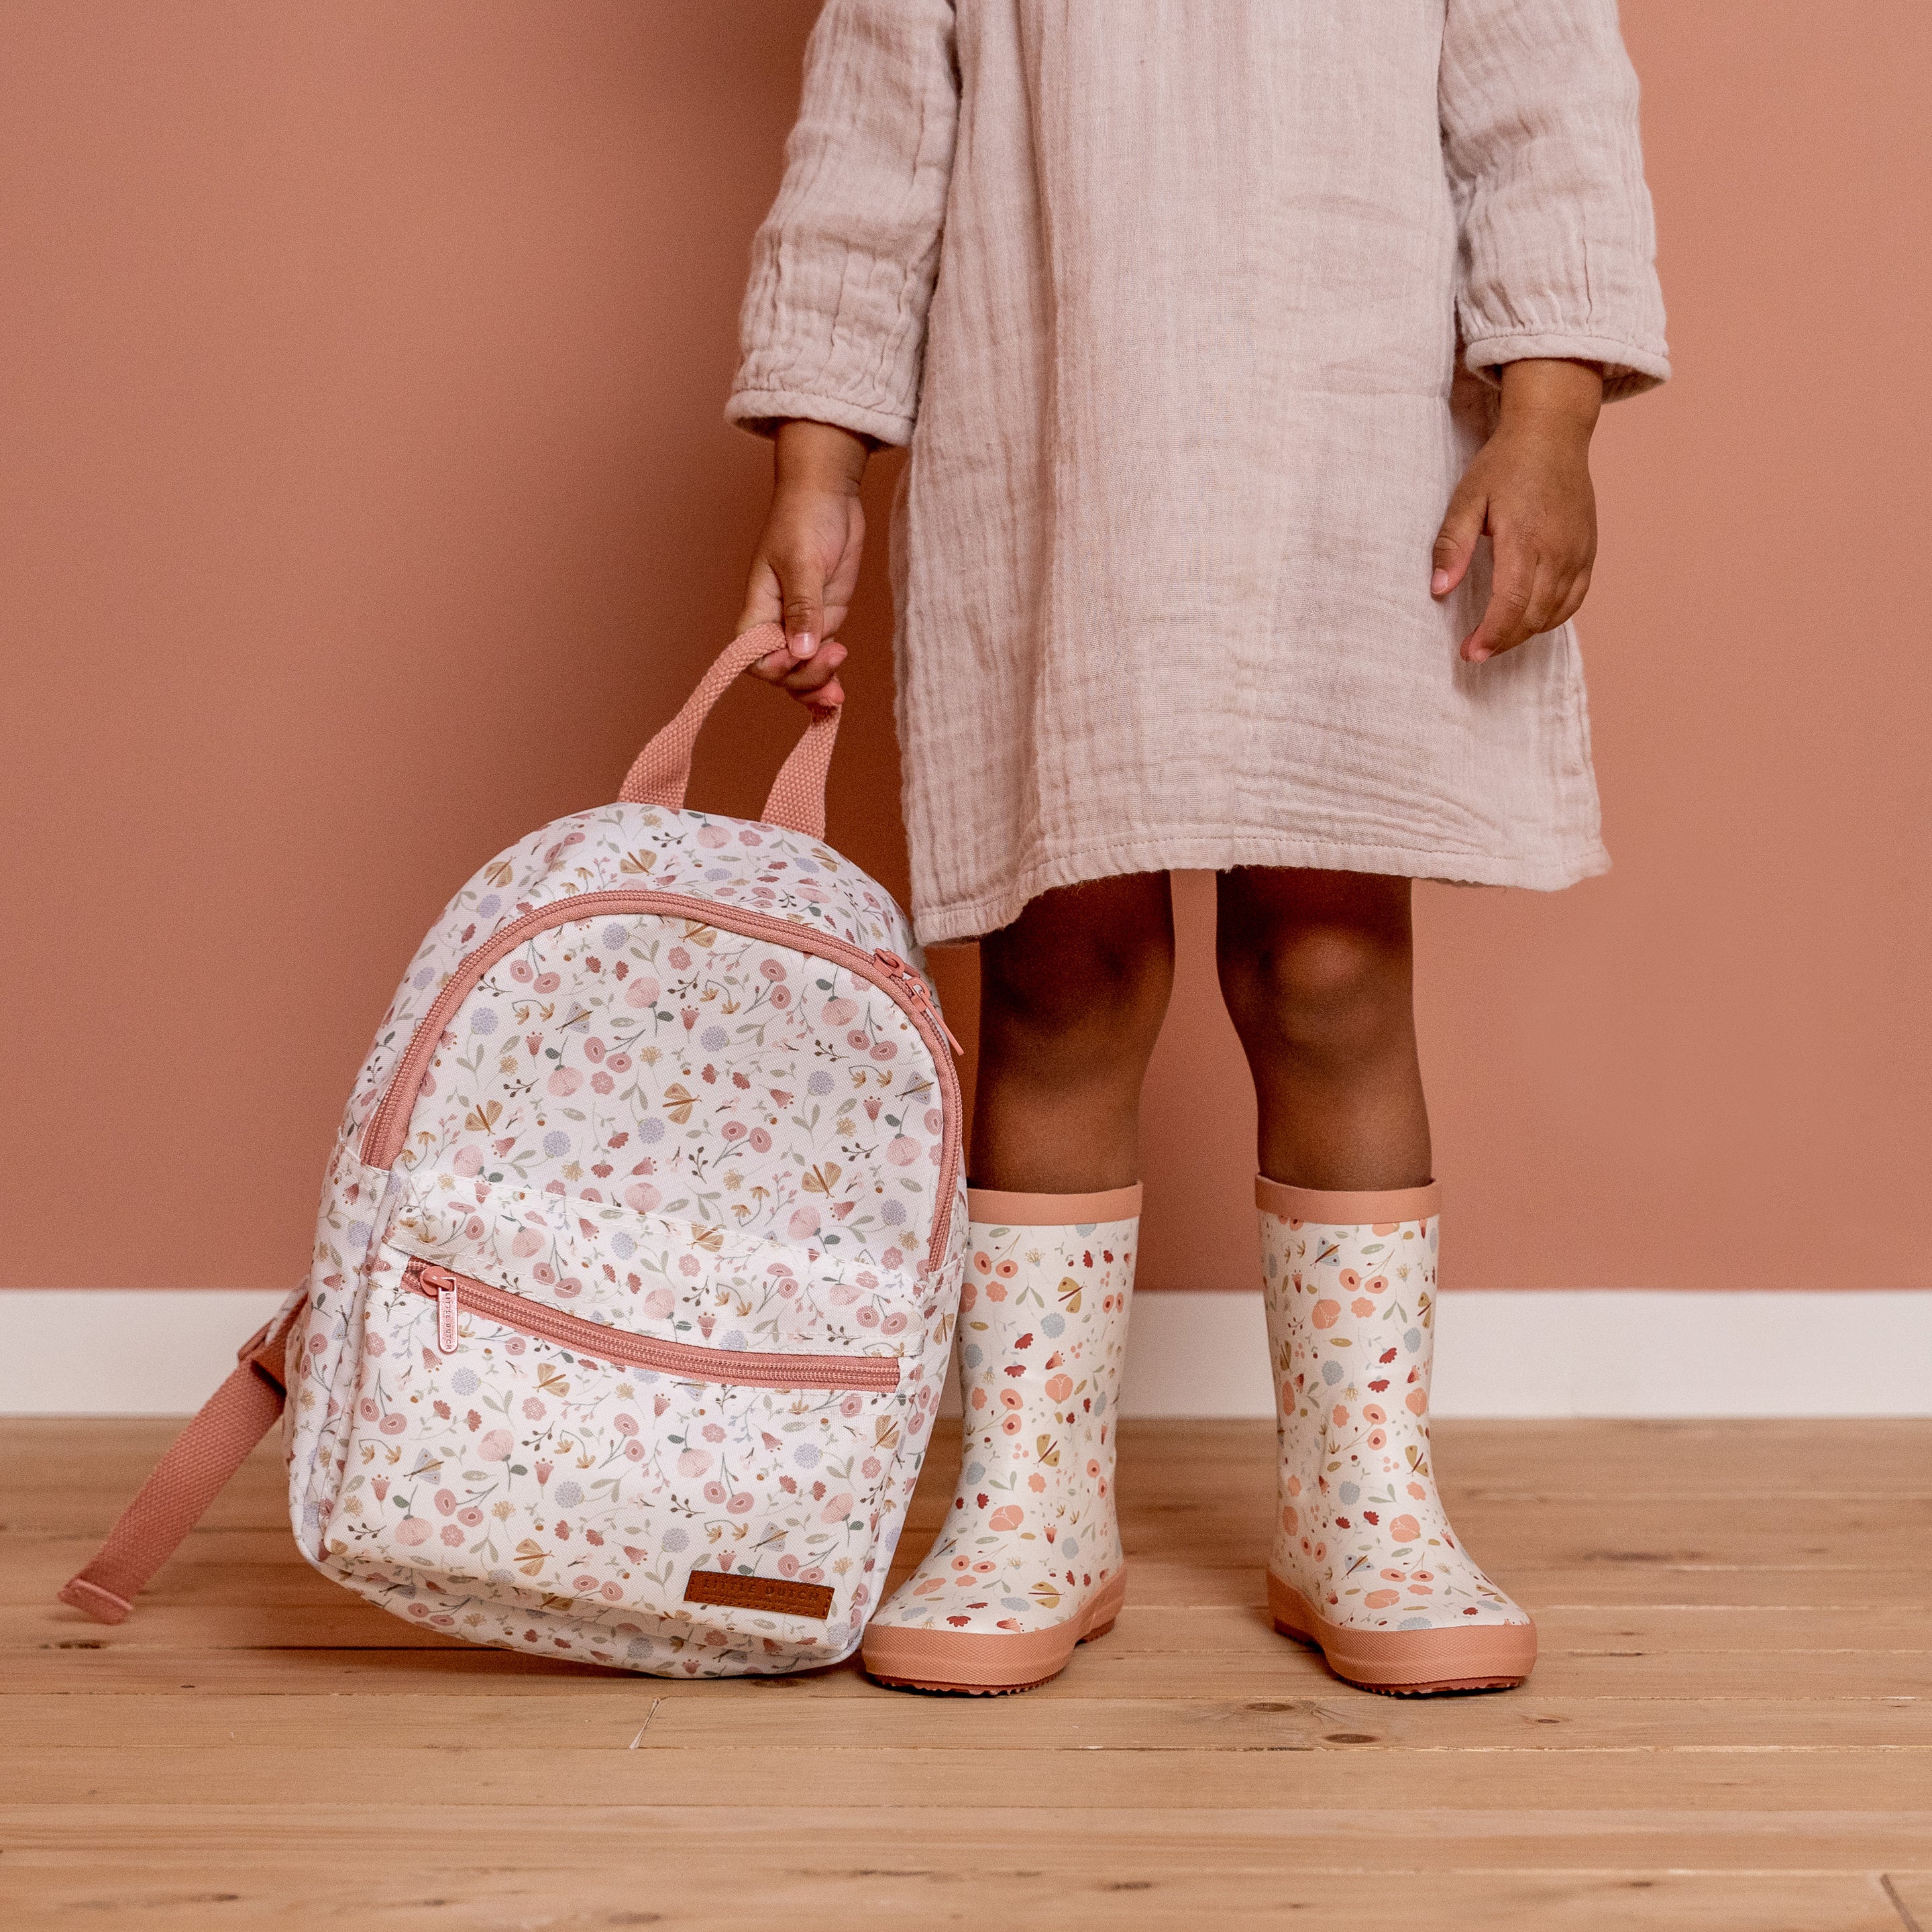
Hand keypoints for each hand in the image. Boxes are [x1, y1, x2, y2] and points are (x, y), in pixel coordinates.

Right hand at [738, 419, 870, 708]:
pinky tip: (837, 694)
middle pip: (781, 672)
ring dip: (817, 687)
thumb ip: (803, 607)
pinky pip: (821, 658)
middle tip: (834, 668)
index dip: (776, 668)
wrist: (829, 492)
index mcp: (758, 608)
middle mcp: (776, 621)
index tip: (801, 657)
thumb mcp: (803, 560)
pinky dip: (827, 677)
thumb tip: (802, 650)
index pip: (753, 656)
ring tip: (837, 696)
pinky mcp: (825, 619)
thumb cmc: (805, 515)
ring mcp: (802, 623)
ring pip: (802, 671)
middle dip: (804, 680)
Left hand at [1432, 358, 1603, 663]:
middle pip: (1534, 615)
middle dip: (1503, 640)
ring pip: (1556, 612)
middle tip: (1475, 650)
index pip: (1512, 603)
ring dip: (1525, 632)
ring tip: (1496, 637)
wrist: (1552, 433)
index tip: (1470, 652)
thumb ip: (1452, 546)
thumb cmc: (1504, 465)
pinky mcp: (1589, 550)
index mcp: (1525, 538)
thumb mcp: (1466, 499)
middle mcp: (1558, 549)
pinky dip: (1553, 617)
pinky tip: (1529, 620)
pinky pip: (1575, 599)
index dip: (1491, 635)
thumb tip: (1438, 590)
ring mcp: (1578, 551)